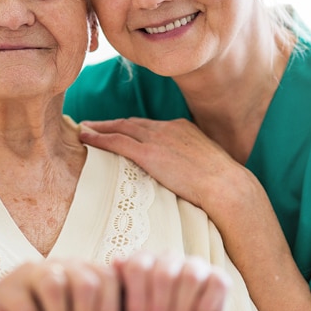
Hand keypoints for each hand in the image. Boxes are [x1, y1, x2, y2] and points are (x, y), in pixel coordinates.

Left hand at [79, 118, 250, 212]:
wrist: (228, 187)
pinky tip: (85, 138)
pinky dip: (99, 138)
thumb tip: (187, 176)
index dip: (130, 127)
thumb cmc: (222, 184)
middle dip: (110, 124)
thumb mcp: (207, 165)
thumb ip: (191, 163)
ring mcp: (158, 139)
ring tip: (83, 130)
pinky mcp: (149, 153)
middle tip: (91, 125)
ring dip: (99, 128)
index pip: (149, 125)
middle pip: (131, 123)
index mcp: (182, 128)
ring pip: (120, 129)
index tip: (118, 129)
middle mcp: (167, 128)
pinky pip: (117, 142)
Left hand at [113, 251, 227, 310]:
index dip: (137, 298)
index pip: (137, 266)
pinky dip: (202, 309)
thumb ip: (121, 306)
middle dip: (160, 310)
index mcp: (145, 262)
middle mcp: (170, 258)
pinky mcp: (219, 278)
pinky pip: (214, 285)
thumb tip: (114, 269)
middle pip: (163, 273)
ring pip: (190, 278)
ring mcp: (196, 265)